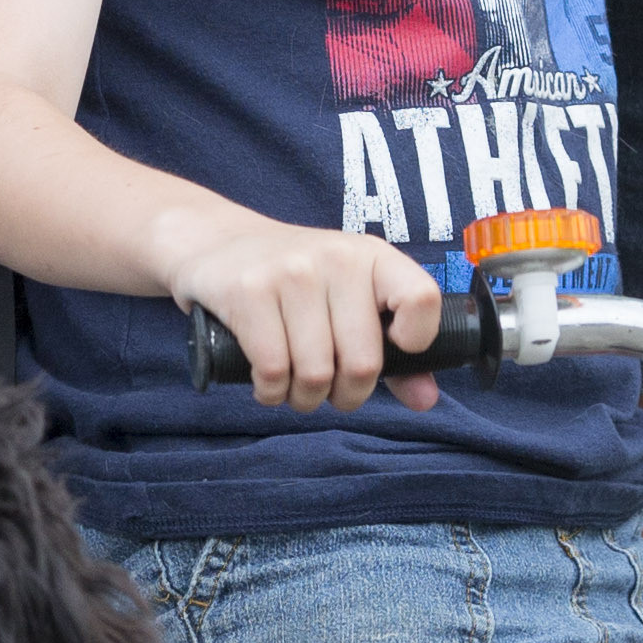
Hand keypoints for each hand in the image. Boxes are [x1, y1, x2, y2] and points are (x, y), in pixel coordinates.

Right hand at [175, 221, 443, 409]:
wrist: (216, 242)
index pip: (420, 298)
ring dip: (304, 398)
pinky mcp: (248, 292)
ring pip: (315, 374)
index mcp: (372, 257)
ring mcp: (291, 273)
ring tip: (295, 387)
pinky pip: (273, 370)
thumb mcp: (348, 299)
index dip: (417, 340)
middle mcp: (337, 258)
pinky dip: (271, 392)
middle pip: (362, 362)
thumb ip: (393, 352)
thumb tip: (426, 400)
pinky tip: (268, 383)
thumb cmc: (296, 282)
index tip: (393, 351)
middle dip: (346, 396)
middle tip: (330, 391)